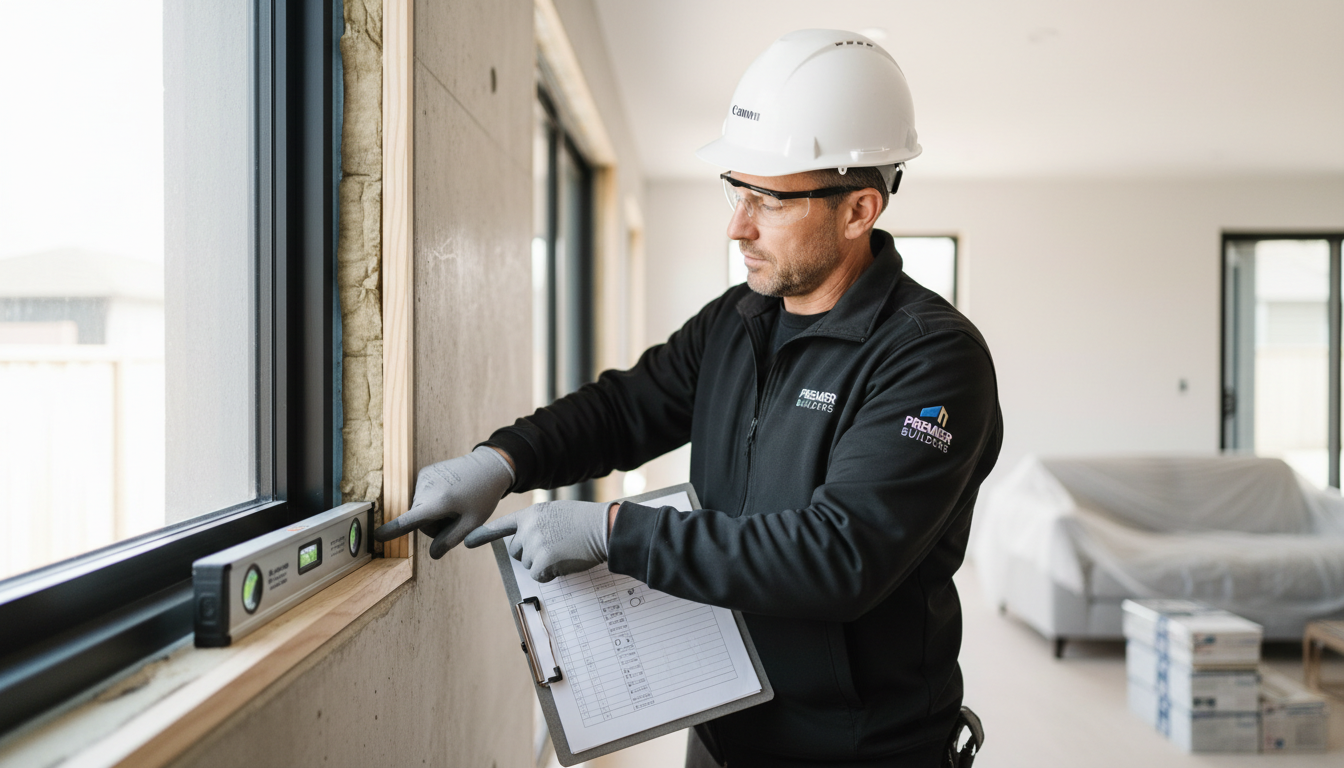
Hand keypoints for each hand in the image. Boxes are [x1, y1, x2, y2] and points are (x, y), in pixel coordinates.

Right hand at [373, 446, 514, 558]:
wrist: (488, 466)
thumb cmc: (483, 496)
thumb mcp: (473, 523)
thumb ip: (451, 540)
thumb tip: (433, 555)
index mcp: (440, 501)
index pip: (411, 520)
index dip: (393, 530)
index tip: (377, 536)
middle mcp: (427, 487)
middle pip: (418, 520)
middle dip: (433, 525)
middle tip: (457, 516)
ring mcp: (424, 477)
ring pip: (419, 509)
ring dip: (433, 512)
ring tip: (455, 502)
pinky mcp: (424, 472)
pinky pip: (422, 496)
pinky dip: (432, 499)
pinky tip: (450, 492)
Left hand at [463, 500, 610, 581]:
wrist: (604, 527)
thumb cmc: (586, 522)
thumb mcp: (557, 513)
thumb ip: (538, 524)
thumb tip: (528, 547)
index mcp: (532, 513)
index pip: (503, 525)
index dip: (483, 535)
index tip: (467, 542)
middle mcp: (528, 527)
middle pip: (516, 551)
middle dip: (531, 555)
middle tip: (555, 548)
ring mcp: (534, 543)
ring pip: (528, 565)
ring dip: (543, 565)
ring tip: (564, 552)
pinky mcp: (542, 560)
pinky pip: (537, 575)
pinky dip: (550, 574)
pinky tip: (564, 562)